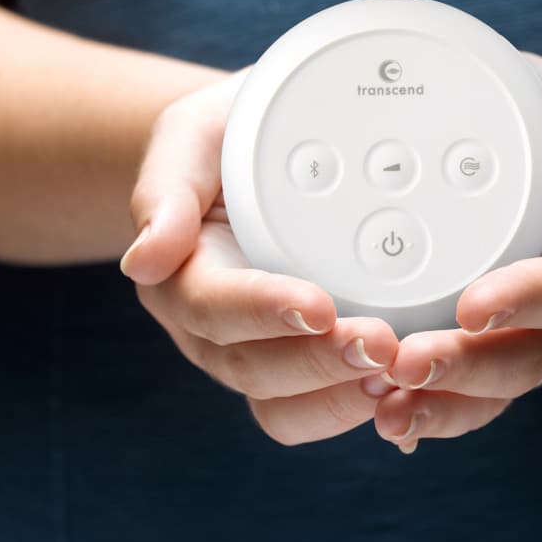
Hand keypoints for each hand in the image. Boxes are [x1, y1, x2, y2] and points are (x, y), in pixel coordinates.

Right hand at [120, 72, 398, 444]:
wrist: (263, 148)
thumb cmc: (225, 140)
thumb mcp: (191, 136)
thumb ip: (166, 188)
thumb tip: (145, 260)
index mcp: (182, 273)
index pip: (212, 306)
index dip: (263, 311)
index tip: (318, 307)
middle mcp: (215, 327)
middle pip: (252, 369)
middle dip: (316, 362)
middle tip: (380, 342)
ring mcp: (259, 349)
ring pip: (284, 405)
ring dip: (339, 393)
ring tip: (394, 369)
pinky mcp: (302, 359)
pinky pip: (318, 405)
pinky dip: (354, 403)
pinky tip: (397, 386)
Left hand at [370, 57, 541, 452]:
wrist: (534, 144)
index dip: (524, 302)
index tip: (472, 308)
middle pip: (527, 358)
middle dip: (468, 368)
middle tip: (407, 366)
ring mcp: (521, 337)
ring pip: (491, 392)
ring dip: (441, 405)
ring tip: (388, 412)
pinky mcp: (480, 346)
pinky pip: (460, 390)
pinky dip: (425, 406)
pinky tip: (382, 410)